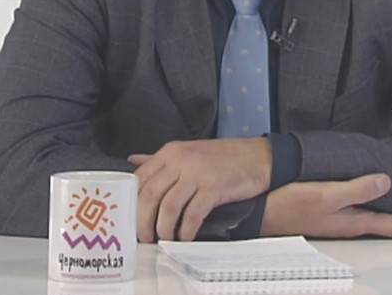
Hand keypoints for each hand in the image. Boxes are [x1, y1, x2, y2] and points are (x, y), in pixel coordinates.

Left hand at [128, 138, 271, 242]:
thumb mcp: (187, 152)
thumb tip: (133, 161)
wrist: (258, 157)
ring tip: (165, 239)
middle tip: (145, 237)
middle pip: (150, 195)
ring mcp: (198, 173)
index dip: (132, 202)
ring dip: (163, 228)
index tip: (132, 219)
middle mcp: (181, 160)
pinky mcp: (214, 187)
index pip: (140, 178)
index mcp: (171, 152)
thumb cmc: (222, 157)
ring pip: (168, 206)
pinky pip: (192, 214)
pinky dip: (186, 230)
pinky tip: (186, 237)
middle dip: (143, 221)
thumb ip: (159, 159)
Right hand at [261, 174, 391, 238]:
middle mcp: (347, 223)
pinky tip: (370, 200)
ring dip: (390, 216)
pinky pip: (356, 211)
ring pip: (371, 219)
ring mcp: (336, 220)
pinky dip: (370, 207)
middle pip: (385, 225)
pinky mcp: (325, 212)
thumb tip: (386, 182)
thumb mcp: (326, 194)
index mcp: (351, 222)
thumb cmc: (288, 204)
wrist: (258, 208)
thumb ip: (357, 189)